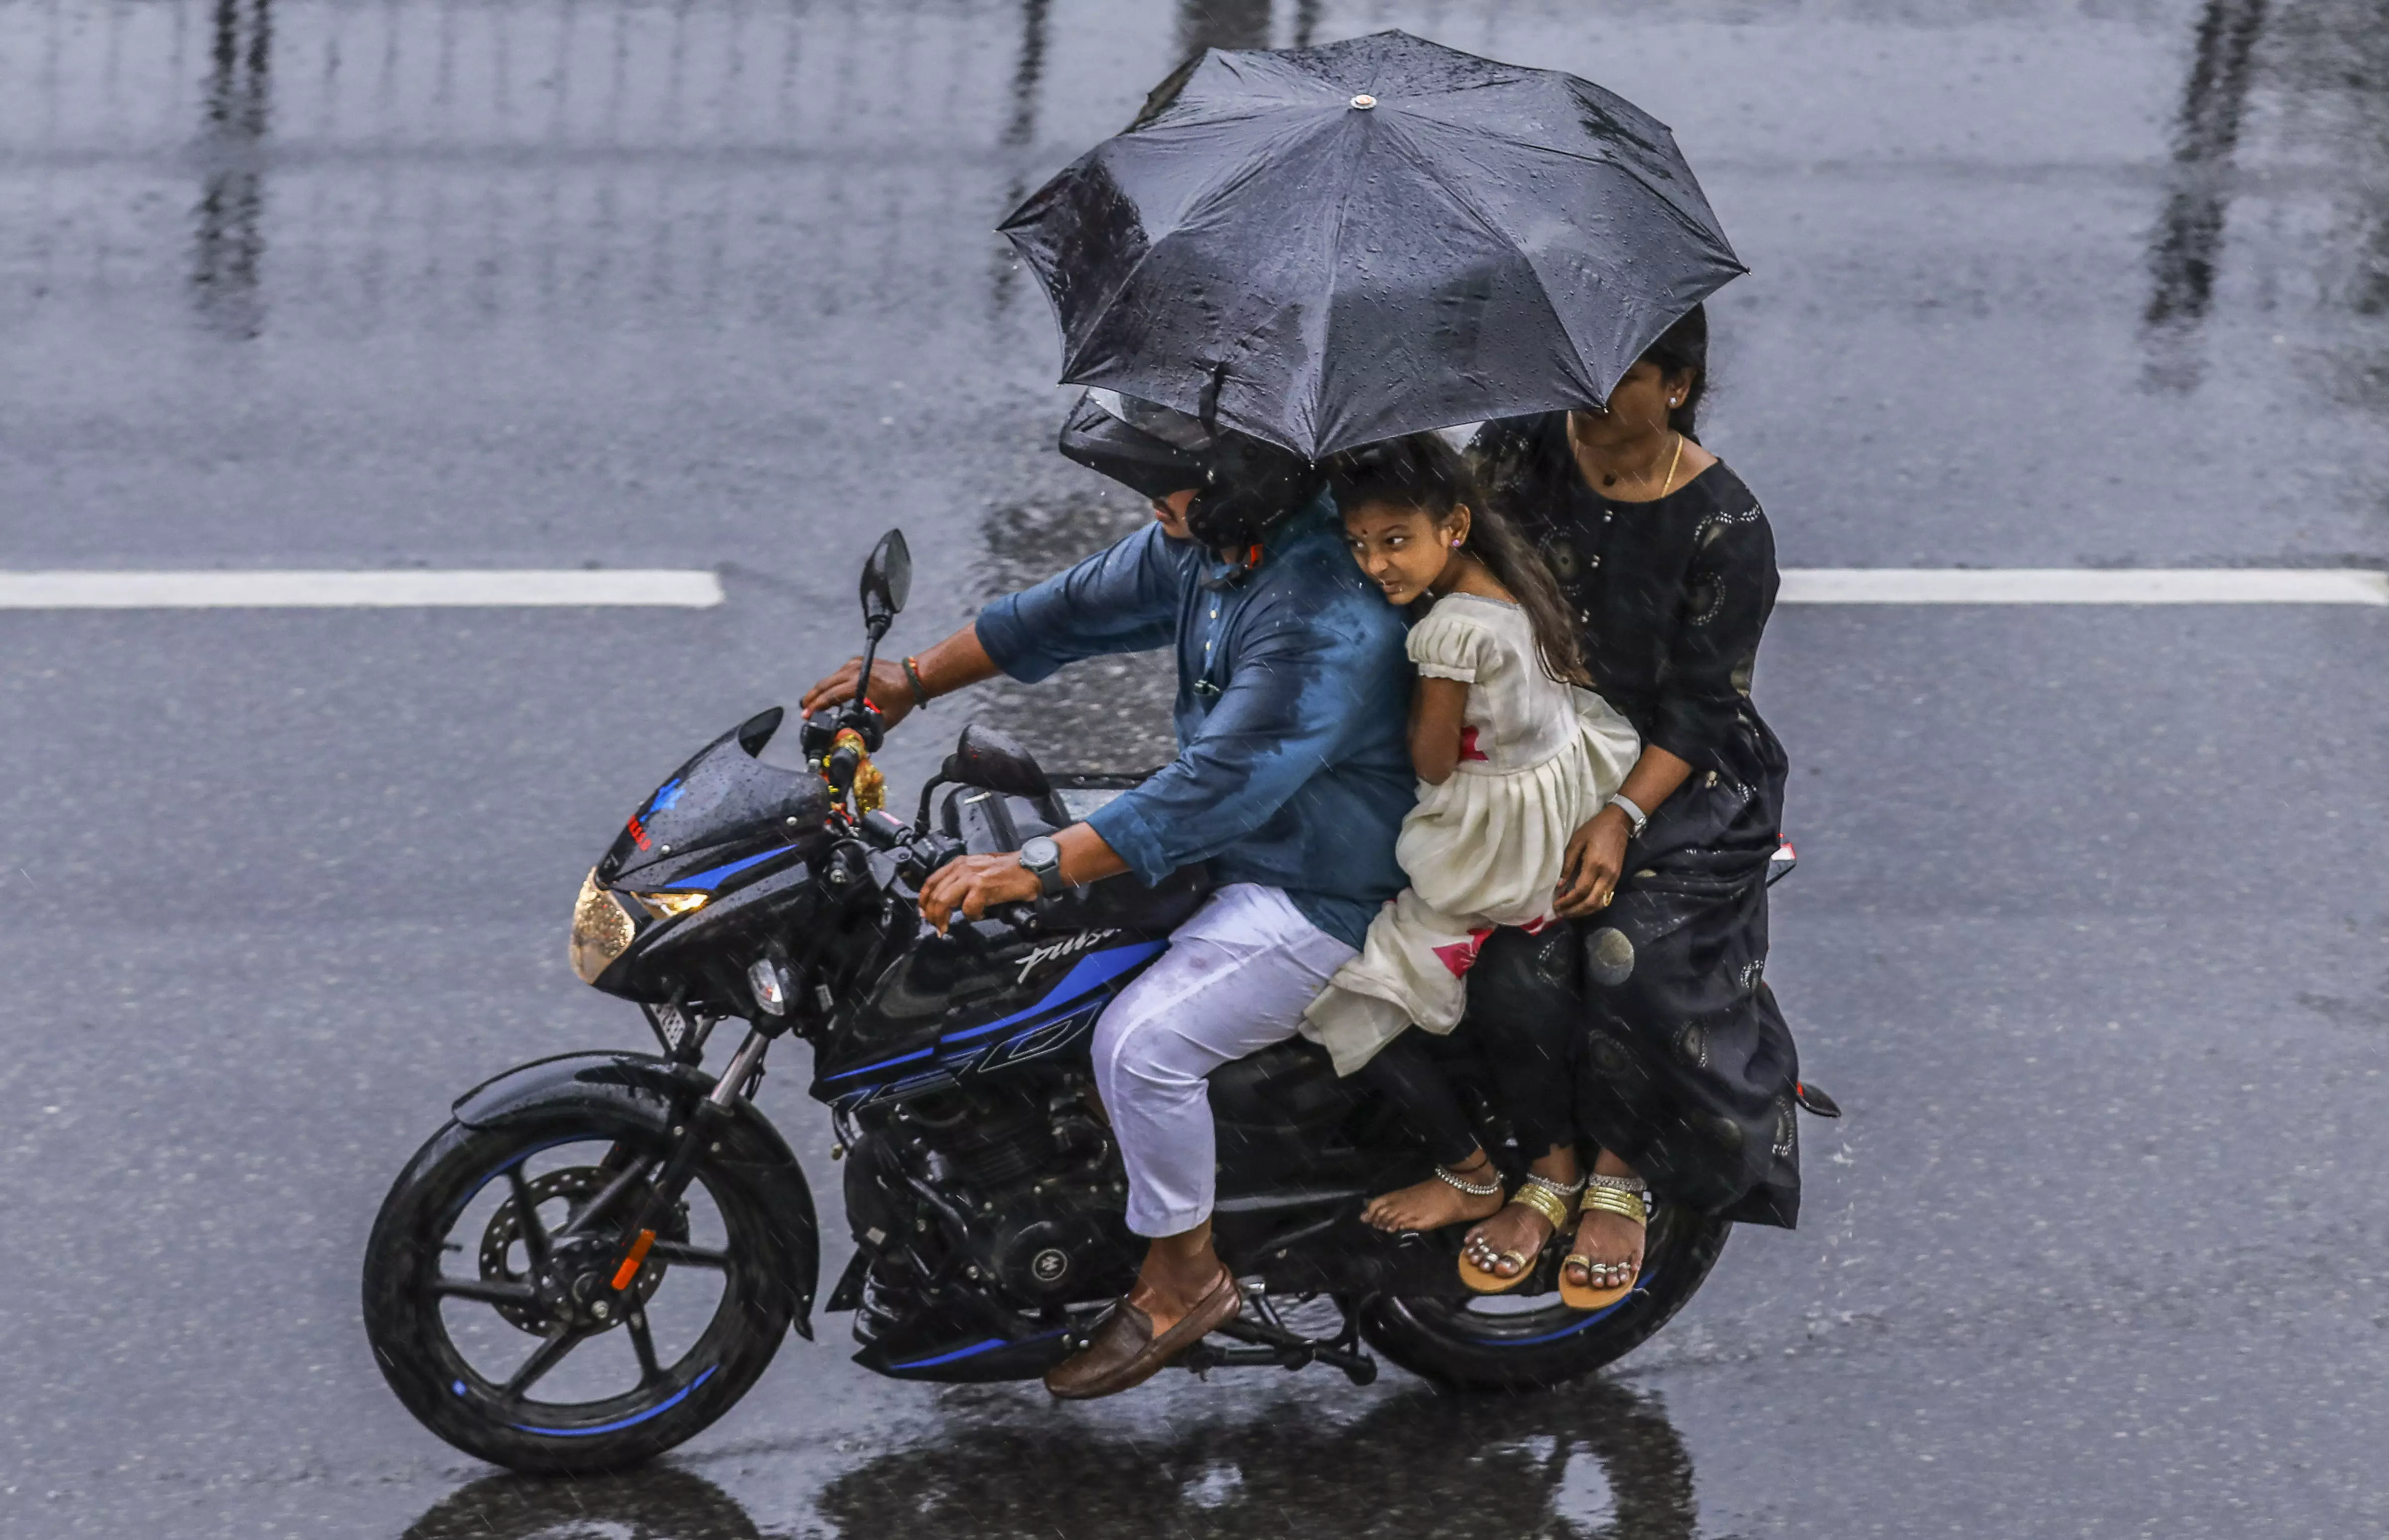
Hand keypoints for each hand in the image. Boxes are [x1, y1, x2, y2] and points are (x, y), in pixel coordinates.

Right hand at [800, 655, 915, 729]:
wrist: (914, 677)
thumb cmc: (902, 699)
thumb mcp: (886, 719)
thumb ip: (869, 729)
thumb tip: (854, 739)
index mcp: (858, 684)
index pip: (830, 696)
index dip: (816, 707)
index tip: (806, 716)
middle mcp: (853, 671)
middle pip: (824, 684)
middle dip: (812, 698)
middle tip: (804, 711)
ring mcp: (854, 663)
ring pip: (830, 678)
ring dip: (820, 690)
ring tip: (812, 703)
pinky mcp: (857, 661)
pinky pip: (838, 673)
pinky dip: (831, 683)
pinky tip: (828, 693)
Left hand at [918, 853, 1041, 933]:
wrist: (1031, 868)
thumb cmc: (1008, 871)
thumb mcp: (979, 870)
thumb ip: (962, 881)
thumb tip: (948, 901)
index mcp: (958, 863)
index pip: (931, 881)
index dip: (923, 900)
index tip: (925, 913)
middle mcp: (961, 868)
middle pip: (934, 894)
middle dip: (932, 915)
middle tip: (936, 927)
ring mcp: (971, 877)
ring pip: (944, 901)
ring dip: (942, 919)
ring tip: (946, 929)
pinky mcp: (982, 888)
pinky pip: (968, 909)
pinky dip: (973, 917)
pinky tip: (982, 915)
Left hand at [1554, 806, 1630, 917]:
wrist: (1620, 822)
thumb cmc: (1595, 828)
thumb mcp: (1576, 841)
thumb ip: (1567, 863)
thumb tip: (1560, 884)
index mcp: (1595, 864)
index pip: (1581, 891)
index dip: (1567, 901)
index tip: (1555, 905)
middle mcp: (1607, 875)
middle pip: (1591, 902)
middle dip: (1575, 911)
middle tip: (1560, 914)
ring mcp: (1614, 878)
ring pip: (1600, 904)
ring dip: (1584, 911)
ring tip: (1569, 912)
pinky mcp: (1617, 878)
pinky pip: (1605, 898)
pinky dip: (1593, 905)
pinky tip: (1581, 905)